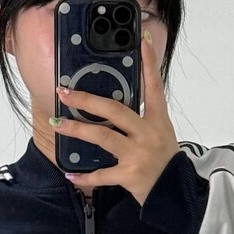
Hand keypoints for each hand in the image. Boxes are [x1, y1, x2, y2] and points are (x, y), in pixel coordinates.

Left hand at [51, 29, 179, 206]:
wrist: (176, 194)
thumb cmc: (165, 161)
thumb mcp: (160, 133)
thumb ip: (141, 119)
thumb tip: (111, 106)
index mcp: (157, 120)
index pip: (153, 86)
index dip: (148, 62)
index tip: (142, 39)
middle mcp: (147, 134)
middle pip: (115, 110)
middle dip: (87, 99)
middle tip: (65, 91)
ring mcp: (138, 155)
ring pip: (103, 137)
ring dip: (77, 129)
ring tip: (58, 124)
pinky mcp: (129, 175)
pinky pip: (101, 175)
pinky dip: (84, 176)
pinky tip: (70, 173)